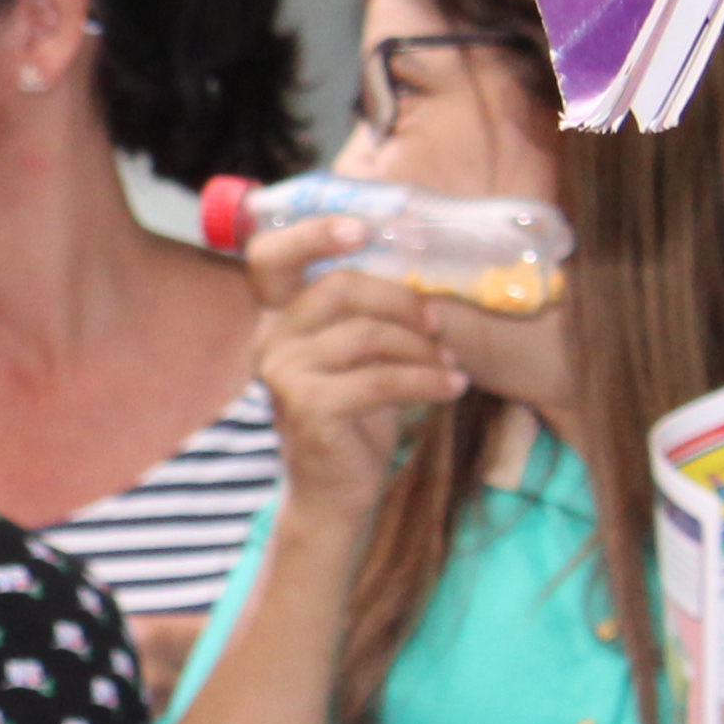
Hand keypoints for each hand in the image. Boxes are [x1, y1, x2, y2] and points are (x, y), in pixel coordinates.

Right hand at [241, 219, 469, 515]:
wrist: (333, 493)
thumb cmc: (353, 416)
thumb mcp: (360, 355)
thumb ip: (372, 314)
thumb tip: (430, 271)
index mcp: (278, 317)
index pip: (270, 257)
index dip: (311, 234)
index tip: (360, 230)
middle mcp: (271, 339)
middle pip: (339, 287)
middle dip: (401, 299)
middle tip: (438, 321)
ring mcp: (284, 373)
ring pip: (368, 335)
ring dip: (422, 347)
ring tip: (449, 363)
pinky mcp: (308, 407)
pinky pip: (381, 379)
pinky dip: (427, 380)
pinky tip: (453, 387)